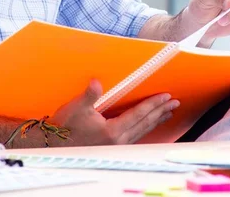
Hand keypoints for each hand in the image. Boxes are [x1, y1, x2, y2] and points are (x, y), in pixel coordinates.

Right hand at [49, 80, 179, 145]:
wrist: (55, 146)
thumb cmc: (66, 127)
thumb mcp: (76, 108)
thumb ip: (89, 95)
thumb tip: (97, 82)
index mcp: (113, 131)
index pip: (139, 114)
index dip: (153, 104)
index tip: (166, 97)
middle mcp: (118, 140)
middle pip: (146, 124)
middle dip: (161, 112)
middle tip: (174, 103)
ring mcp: (117, 145)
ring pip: (143, 131)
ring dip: (156, 121)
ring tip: (167, 113)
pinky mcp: (113, 146)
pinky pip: (136, 136)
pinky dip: (146, 128)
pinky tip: (147, 125)